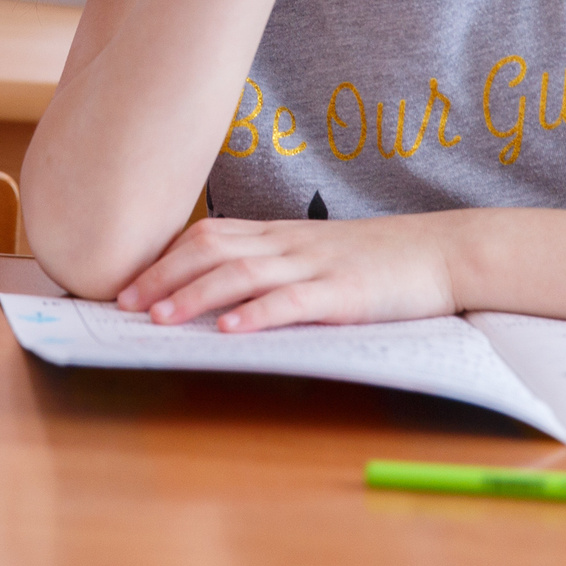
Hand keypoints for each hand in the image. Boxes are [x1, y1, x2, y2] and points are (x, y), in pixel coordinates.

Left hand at [113, 213, 458, 331]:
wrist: (443, 251)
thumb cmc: (377, 260)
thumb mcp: (316, 255)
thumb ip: (273, 266)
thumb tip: (221, 296)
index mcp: (278, 235)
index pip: (206, 236)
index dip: (162, 258)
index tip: (126, 283)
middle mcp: (288, 244)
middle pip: (211, 248)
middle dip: (162, 275)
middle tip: (123, 304)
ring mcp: (315, 265)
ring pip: (242, 273)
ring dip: (196, 296)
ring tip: (160, 319)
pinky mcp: (344, 292)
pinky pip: (293, 301)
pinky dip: (258, 314)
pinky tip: (231, 330)